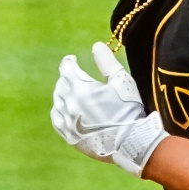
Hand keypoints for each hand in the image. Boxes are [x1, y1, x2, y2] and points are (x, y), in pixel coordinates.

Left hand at [50, 41, 167, 176]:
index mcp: (81, 88)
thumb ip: (107, 62)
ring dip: (64, 94)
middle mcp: (70, 104)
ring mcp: (68, 121)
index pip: (66, 68)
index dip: (69, 62)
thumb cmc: (129, 111)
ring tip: (72, 92)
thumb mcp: (122, 82)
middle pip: (61, 84)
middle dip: (68, 78)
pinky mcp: (69, 136)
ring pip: (58, 101)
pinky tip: (66, 109)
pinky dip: (60, 111)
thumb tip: (96, 46)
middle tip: (76, 77)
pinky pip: (57, 119)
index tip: (73, 60)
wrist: (131, 143)